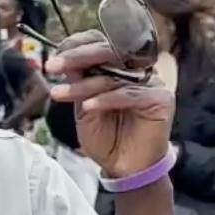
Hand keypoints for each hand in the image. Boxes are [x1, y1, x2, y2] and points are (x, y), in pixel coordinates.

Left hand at [45, 35, 177, 179]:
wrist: (124, 169)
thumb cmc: (106, 139)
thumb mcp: (84, 108)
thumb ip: (78, 83)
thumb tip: (64, 60)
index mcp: (120, 68)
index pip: (101, 45)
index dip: (78, 46)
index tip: (54, 58)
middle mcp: (137, 71)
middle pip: (109, 52)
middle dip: (78, 57)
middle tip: (53, 66)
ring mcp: (151, 83)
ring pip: (114, 76)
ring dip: (84, 85)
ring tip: (60, 94)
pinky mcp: (161, 99)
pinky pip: (130, 94)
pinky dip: (106, 100)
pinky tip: (88, 107)